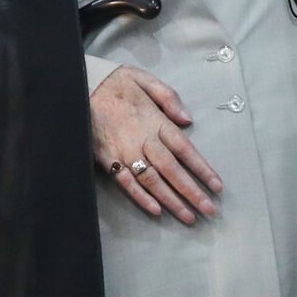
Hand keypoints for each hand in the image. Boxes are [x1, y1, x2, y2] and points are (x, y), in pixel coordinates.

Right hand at [89, 64, 222, 222]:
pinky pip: (126, 182)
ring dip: (171, 200)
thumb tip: (188, 120)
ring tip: (188, 217)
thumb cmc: (116, 83)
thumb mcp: (146, 80)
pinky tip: (156, 211)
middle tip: (209, 210)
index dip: (202, 169)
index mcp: (156, 121)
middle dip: (192, 192)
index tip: (217, 186)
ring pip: (152, 181)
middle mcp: (143, 140)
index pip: (185, 150)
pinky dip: (140, 197)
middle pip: (172, 170)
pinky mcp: (107, 159)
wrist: (78, 86)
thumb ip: (169, 98)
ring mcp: (125, 151)